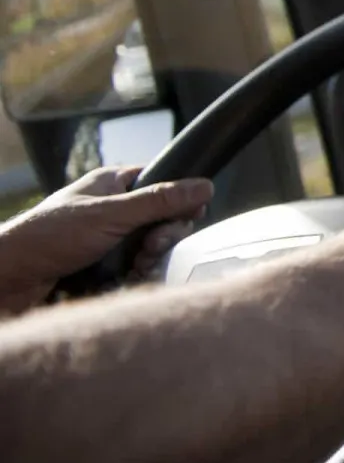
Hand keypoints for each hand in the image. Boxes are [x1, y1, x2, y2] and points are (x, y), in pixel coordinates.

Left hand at [0, 167, 214, 314]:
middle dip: (161, 238)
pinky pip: (134, 269)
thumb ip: (160, 201)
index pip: (163, 182)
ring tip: (132, 268)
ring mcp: (107, 238)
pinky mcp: (101, 265)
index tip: (185, 218)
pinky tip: (125, 280)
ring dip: (148, 260)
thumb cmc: (49, 236)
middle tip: (148, 249)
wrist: (8, 278)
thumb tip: (206, 186)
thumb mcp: (111, 215)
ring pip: (150, 247)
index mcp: (113, 184)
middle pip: (161, 219)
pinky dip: (134, 276)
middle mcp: (111, 208)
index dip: (179, 201)